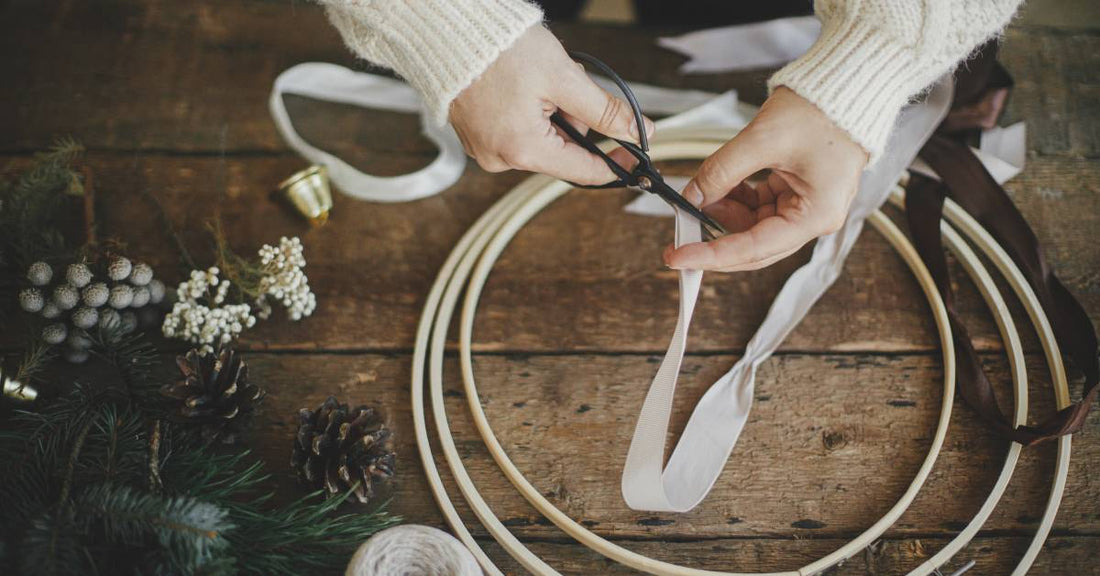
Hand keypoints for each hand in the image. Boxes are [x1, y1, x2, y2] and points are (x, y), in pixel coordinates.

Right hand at [450, 26, 652, 185]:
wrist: (450, 31)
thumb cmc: (499, 49)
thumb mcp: (563, 78)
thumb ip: (603, 110)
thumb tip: (635, 131)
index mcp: (523, 149)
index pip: (583, 170)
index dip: (614, 162)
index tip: (635, 154)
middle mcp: (501, 158)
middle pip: (562, 150)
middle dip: (574, 119)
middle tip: (566, 83)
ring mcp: (485, 148)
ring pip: (541, 139)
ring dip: (552, 112)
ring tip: (536, 79)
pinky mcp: (477, 135)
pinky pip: (518, 131)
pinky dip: (530, 111)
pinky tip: (521, 86)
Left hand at [664, 87, 867, 271]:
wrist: (844, 85)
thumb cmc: (820, 110)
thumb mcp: (762, 140)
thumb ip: (722, 172)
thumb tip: (692, 196)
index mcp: (816, 214)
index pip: (755, 247)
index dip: (712, 255)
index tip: (680, 257)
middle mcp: (814, 217)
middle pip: (755, 244)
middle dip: (715, 241)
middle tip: (678, 243)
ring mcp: (805, 205)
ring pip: (753, 225)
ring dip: (723, 214)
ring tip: (698, 196)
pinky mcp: (795, 191)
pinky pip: (758, 206)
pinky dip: (735, 199)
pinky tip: (718, 187)